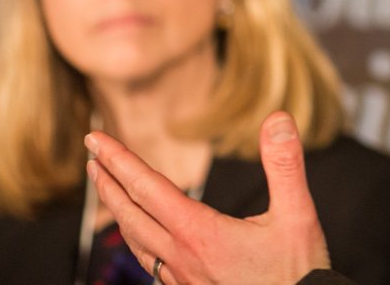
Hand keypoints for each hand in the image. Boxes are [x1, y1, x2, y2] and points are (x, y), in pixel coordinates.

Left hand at [85, 112, 330, 283]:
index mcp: (200, 233)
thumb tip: (277, 120)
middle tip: (92, 156)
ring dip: (118, 210)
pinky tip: (142, 236)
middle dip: (108, 182)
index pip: (147, 188)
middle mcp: (183, 257)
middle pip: (131, 214)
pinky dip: (136, 238)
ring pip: (136, 241)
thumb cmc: (297, 274)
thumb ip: (285, 164)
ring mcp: (183, 278)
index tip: (96, 140)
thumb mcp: (297, 214)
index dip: (119, 160)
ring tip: (108, 189)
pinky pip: (150, 262)